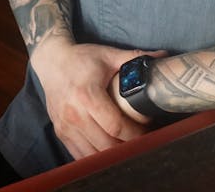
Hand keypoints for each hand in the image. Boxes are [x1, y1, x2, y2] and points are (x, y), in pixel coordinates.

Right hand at [31, 38, 153, 159]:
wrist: (51, 61)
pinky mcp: (60, 133)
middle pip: (107, 145)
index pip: (116, 126)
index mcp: (87, 95)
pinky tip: (109, 152)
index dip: (136, 133)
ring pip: (94, 155)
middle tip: (143, 142)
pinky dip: (97, 158)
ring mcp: (66, 126)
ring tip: (128, 147)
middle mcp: (74, 114)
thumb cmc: (81, 58)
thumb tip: (163, 57)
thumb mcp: (108, 55)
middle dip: (129, 148)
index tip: (148, 130)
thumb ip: (134, 58)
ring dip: (113, 156)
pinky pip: (80, 156)